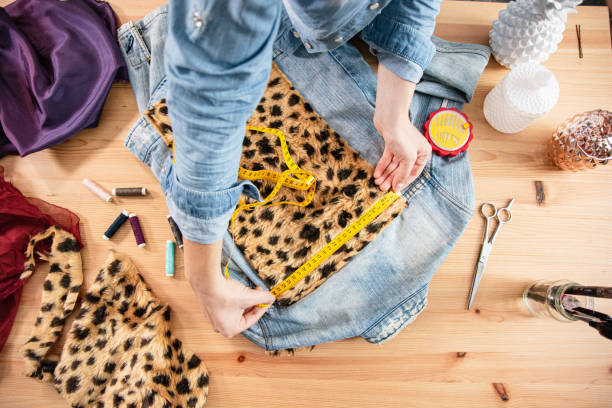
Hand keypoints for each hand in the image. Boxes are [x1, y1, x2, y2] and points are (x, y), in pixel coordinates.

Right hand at [184, 238, 274, 337]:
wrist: (206, 282)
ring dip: (244, 299)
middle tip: (259, 291)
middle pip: (243, 314)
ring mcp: (213, 318)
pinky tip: (237, 288)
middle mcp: (220, 327)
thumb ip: (262, 298)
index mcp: (231, 329)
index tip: (267, 299)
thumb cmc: (225, 294)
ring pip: (235, 308)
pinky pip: (226, 304)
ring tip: (248, 288)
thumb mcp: (249, 297)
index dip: (262, 307)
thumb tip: (271, 298)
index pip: (252, 319)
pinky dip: (234, 297)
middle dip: (252, 302)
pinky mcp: (209, 307)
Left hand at [373, 63, 431, 192]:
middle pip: (402, 170)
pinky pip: (388, 158)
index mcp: (423, 154)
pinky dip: (382, 166)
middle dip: (391, 179)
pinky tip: (377, 174)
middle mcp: (414, 151)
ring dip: (385, 174)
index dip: (403, 182)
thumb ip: (403, 174)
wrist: (391, 118)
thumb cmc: (402, 136)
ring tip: (378, 182)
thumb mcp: (407, 159)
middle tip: (382, 188)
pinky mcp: (392, 144)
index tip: (394, 190)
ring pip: (394, 165)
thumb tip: (398, 187)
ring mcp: (403, 147)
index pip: (413, 173)